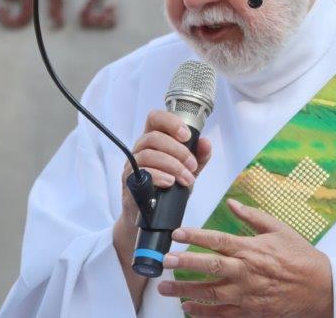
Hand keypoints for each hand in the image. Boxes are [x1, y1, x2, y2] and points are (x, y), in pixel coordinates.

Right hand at [112, 109, 211, 309]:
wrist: (150, 217)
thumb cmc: (167, 188)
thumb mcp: (187, 170)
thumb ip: (198, 157)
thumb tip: (206, 142)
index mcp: (153, 140)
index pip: (155, 118)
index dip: (170, 122)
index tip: (186, 135)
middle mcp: (140, 149)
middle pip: (154, 137)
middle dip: (178, 151)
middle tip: (192, 166)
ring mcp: (132, 165)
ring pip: (148, 154)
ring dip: (172, 165)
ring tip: (186, 179)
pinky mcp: (129, 182)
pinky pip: (142, 173)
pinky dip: (159, 176)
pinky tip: (170, 183)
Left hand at [157, 199, 332, 316]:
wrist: (321, 288)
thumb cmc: (300, 257)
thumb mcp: (279, 229)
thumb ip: (252, 216)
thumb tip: (232, 203)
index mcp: (251, 249)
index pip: (217, 240)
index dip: (195, 236)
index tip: (177, 233)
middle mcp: (246, 272)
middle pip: (209, 267)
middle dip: (184, 264)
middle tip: (165, 261)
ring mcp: (246, 294)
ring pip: (210, 293)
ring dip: (185, 291)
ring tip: (165, 288)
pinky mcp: (250, 311)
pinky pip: (222, 314)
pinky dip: (203, 313)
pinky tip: (188, 309)